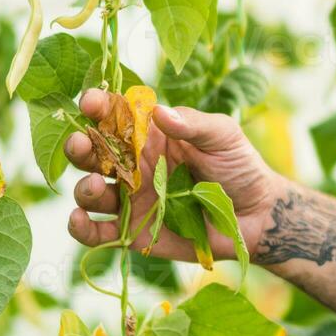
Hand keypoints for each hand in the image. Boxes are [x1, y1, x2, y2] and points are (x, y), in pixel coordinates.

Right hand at [64, 90, 277, 261]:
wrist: (256, 214)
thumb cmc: (239, 166)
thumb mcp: (222, 136)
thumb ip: (193, 124)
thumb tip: (159, 112)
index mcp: (150, 135)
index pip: (115, 116)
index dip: (98, 106)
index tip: (90, 102)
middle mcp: (133, 165)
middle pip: (92, 152)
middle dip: (80, 146)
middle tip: (81, 144)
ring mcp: (130, 198)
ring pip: (90, 190)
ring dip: (84, 187)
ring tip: (97, 184)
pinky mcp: (132, 232)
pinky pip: (97, 232)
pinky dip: (81, 227)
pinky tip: (79, 220)